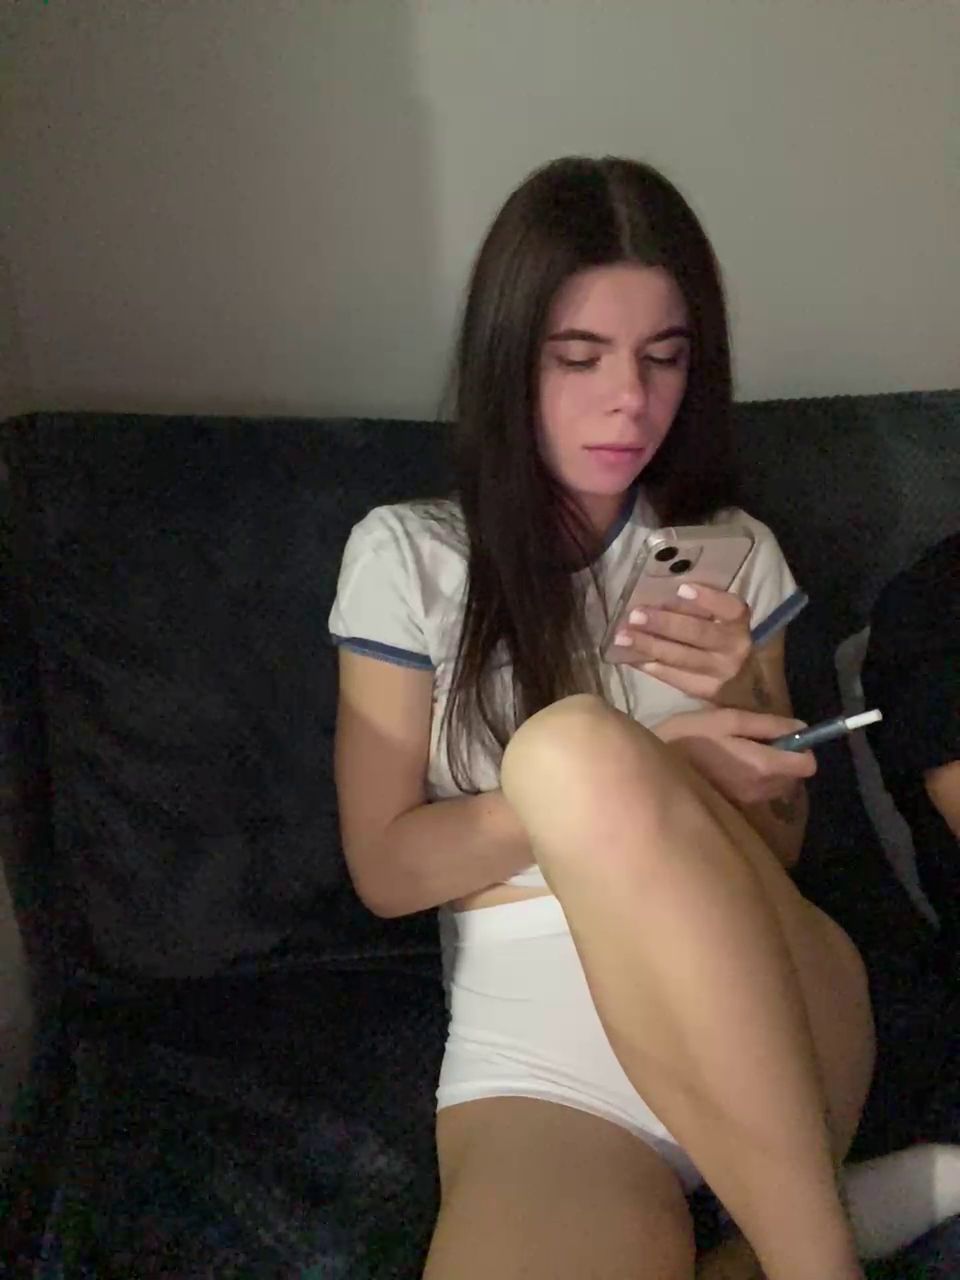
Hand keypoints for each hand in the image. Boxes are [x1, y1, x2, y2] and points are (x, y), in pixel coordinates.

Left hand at [610, 582, 752, 700]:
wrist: (743, 682)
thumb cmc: (721, 638)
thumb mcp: (719, 619)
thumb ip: (697, 608)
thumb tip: (653, 597)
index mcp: (738, 622)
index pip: (729, 607)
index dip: (707, 598)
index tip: (681, 589)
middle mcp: (734, 647)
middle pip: (699, 633)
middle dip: (664, 624)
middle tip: (635, 615)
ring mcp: (720, 673)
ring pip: (682, 658)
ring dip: (650, 645)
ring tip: (623, 636)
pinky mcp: (704, 690)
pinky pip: (673, 677)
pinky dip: (650, 665)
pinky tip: (629, 656)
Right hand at [655, 707, 815, 807]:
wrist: (651, 771)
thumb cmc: (687, 737)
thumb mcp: (726, 719)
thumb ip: (768, 725)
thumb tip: (802, 728)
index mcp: (762, 766)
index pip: (807, 764)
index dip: (801, 747)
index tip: (782, 737)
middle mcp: (761, 790)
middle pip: (794, 776)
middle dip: (783, 759)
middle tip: (754, 742)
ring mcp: (748, 803)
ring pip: (777, 786)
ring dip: (768, 771)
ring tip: (738, 754)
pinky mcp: (735, 809)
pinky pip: (758, 794)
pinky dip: (752, 781)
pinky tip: (728, 769)